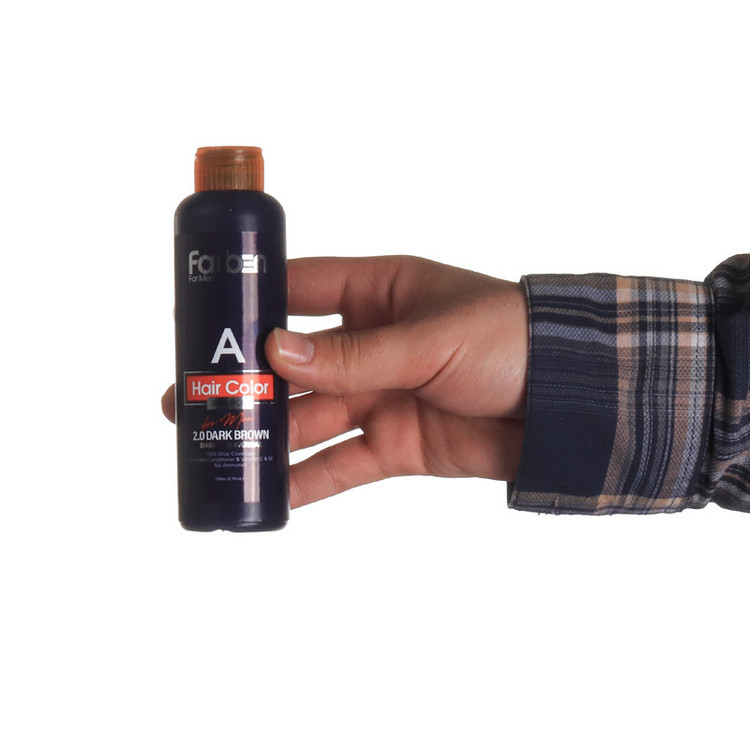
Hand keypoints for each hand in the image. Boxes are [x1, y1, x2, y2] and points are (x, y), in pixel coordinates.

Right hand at [162, 255, 527, 507]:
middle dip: (245, 383)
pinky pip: (343, 463)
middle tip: (188, 398)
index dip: (251, 302)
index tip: (202, 318)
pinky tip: (269, 492)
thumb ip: (355, 354)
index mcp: (380, 294)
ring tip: (214, 448)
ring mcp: (383, 396)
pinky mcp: (397, 444)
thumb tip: (277, 352)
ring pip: (311, 417)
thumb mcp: (429, 337)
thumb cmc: (510, 340)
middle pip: (294, 364)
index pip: (300, 289)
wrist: (569, 403)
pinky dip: (308, 480)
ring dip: (266, 434)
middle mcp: (373, 344)